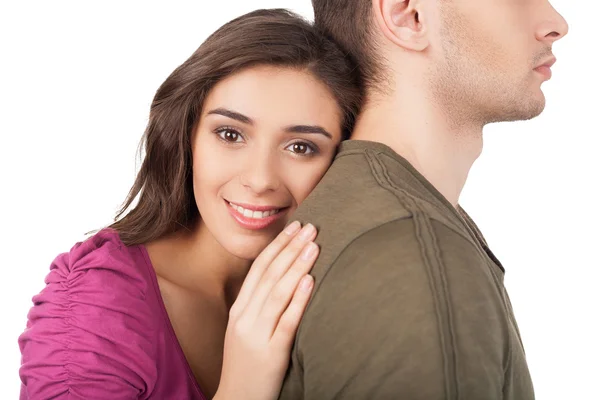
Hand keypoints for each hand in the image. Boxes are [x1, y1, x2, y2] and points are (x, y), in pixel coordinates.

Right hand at [214, 221, 317, 399]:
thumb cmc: (246, 363)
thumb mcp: (245, 329)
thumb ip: (259, 305)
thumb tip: (283, 276)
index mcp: (239, 310)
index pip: (259, 269)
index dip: (278, 245)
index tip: (294, 227)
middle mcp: (245, 317)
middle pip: (269, 275)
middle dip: (290, 248)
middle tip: (310, 226)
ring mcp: (256, 334)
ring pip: (278, 293)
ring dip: (297, 266)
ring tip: (314, 245)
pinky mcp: (270, 353)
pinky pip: (286, 322)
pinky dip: (298, 299)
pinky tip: (310, 281)